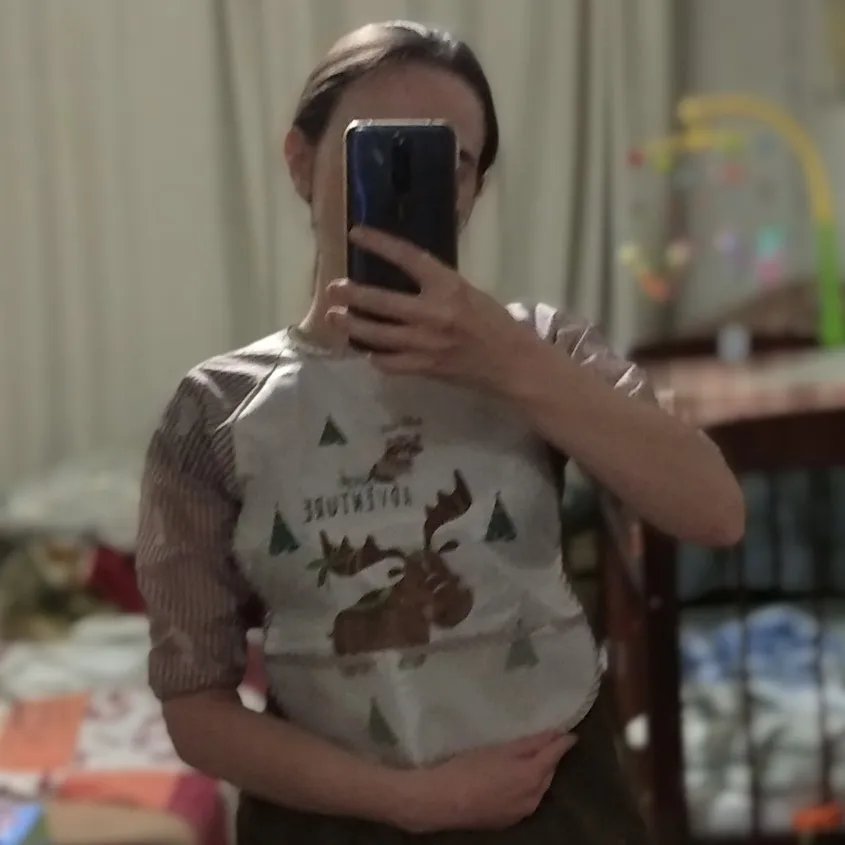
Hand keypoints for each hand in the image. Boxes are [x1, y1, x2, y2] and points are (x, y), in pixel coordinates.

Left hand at [326, 226, 542, 392]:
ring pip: (377, 335)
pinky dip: (373, 356)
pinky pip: (388, 363)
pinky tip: (365, 350)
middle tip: (332, 288)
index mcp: (449, 287)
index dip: (379, 244)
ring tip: (334, 317)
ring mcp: (426, 344)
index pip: (407, 257)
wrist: (512, 363)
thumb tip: (402, 276)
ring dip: (351, 326)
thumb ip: (436, 286)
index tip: (355, 233)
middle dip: (352, 294)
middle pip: (381, 302)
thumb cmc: (494, 323)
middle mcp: (434, 314)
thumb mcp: (468, 292)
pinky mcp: (424, 368)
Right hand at [391, 730, 576, 833]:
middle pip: (548, 773)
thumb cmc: (470, 768)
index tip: (570, 733)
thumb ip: (529, 743)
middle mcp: (533, 798)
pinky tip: (513, 781)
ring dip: (538, 774)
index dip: (563, 742)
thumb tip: (553, 735)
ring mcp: (521, 813)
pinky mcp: (508, 821)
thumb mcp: (499, 749)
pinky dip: (526, 788)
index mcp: (532, 776)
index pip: (555, 755)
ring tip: (529, 760)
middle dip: (549, 758)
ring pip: (538, 789)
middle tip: (545, 742)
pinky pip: (526, 801)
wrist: (443, 801)